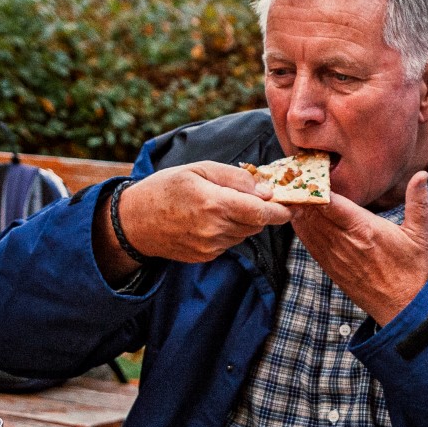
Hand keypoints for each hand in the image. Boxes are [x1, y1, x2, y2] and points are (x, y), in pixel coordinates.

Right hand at [98, 164, 291, 277]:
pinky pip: (230, 243)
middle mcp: (214, 230)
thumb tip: (266, 190)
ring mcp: (210, 247)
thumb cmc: (166, 188)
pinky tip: (209, 220)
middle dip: (261, 210)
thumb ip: (236, 178)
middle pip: (257, 223)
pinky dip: (228, 230)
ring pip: (245, 233)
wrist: (135, 222)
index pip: (261, 212)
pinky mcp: (206, 257)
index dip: (281, 210)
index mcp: (214, 204)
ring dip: (244, 220)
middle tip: (256, 195)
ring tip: (221, 205)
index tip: (292, 204)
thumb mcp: (199, 170)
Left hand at [291, 170, 427, 324]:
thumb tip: (421, 174)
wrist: (405, 307)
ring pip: (307, 228)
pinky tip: (297, 216)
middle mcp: (345, 242)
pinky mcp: (331, 268)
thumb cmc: (414, 270)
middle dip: (303, 194)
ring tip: (292, 191)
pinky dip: (301, 229)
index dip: (317, 187)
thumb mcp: (421, 234)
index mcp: (365, 229)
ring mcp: (335, 257)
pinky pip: (309, 244)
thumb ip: (418, 202)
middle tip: (295, 176)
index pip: (331, 203)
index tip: (311, 171)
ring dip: (299, 210)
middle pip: (313, 213)